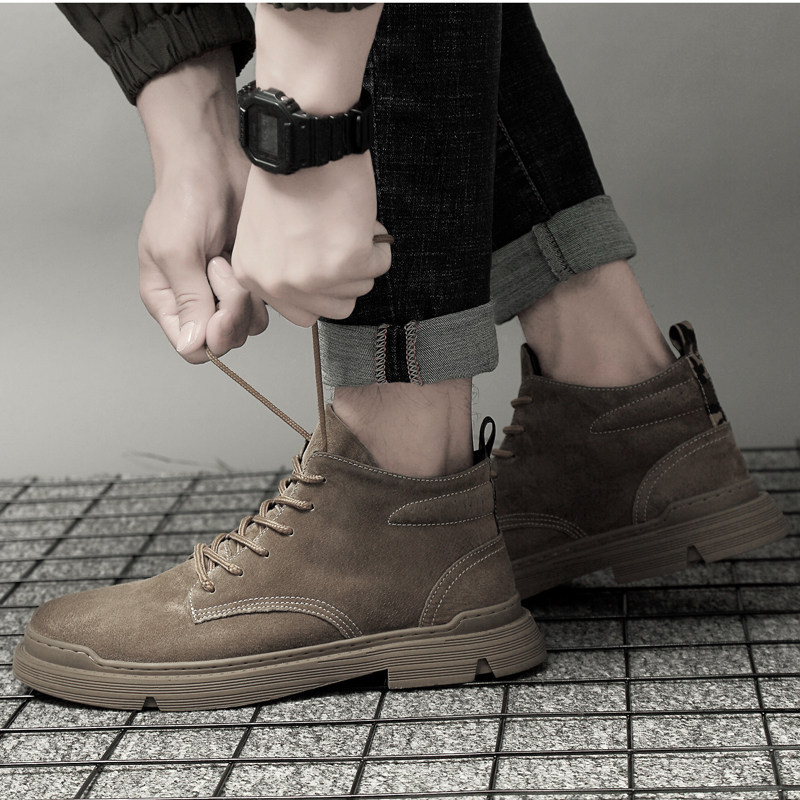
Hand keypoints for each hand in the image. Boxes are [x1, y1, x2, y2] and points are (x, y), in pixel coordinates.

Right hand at [137, 154, 267, 363]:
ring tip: (229, 257)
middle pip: (226, 339)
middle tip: (219, 267)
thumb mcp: (177, 251)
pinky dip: (262, 284)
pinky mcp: (252, 279)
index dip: (211, 335)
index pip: (191, 346)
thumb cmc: (186, 197)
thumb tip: (192, 344)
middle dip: (231, 307)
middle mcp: (196, 301)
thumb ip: (188, 300)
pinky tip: (247, 256)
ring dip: (247, 294)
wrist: (217, 162)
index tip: (218, 309)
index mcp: (166, 299)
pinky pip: (267, 304)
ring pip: (250, 324)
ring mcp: (226, 291)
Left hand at [231, 152, 390, 326]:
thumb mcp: (263, 232)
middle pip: (334, 308)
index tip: (326, 266)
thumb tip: (312, 285)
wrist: (304, 140)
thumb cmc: (285, 173)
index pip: (301, 312)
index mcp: (253, 276)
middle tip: (340, 243)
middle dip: (345, 278)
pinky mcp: (348, 263)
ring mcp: (314, 278)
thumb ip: (279, 266)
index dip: (321, 288)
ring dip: (363, 258)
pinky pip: (379, 265)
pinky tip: (361, 220)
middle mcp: (281, 284)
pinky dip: (379, 243)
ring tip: (347, 224)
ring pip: (359, 288)